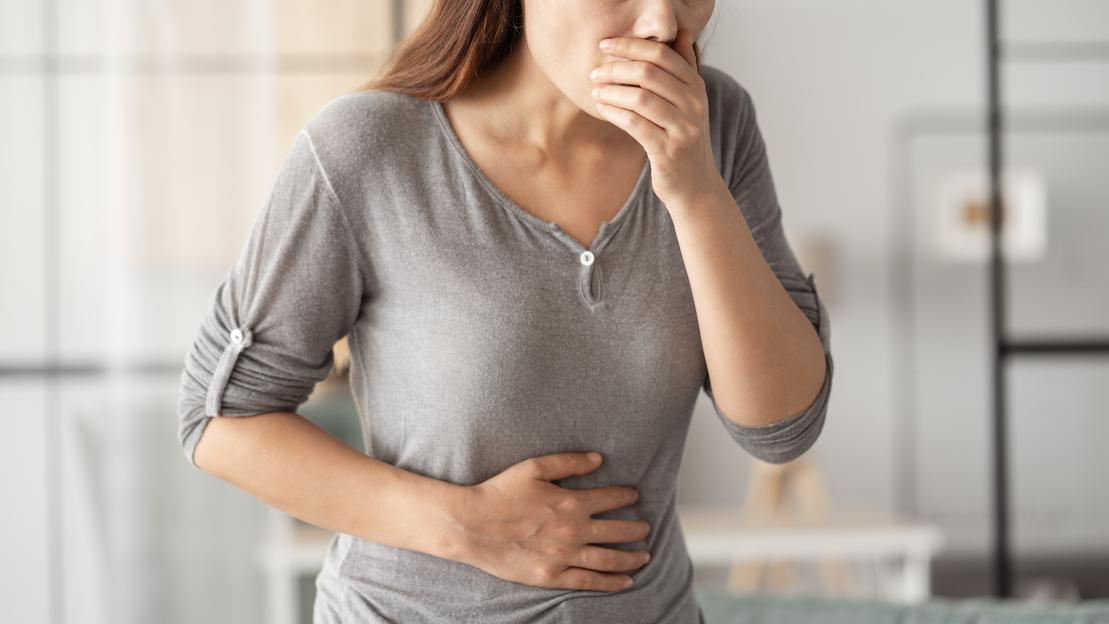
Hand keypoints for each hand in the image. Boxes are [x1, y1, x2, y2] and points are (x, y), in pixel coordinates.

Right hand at [453, 451, 651, 591]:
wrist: (471, 524)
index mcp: (570, 501)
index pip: (610, 498)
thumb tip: (598, 459)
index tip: (634, 496)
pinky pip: (589, 582)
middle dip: (636, 529)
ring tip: (645, 556)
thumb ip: (569, 462)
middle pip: (617, 530)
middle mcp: (573, 530)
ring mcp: (564, 556)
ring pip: (609, 558)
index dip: (626, 496)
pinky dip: (611, 582)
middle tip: (645, 527)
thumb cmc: (499, 493)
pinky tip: (626, 581)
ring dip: (632, 557)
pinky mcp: (552, 576)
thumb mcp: (534, 467)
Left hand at [590, 28, 722, 208]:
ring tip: (595, 90)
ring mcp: (683, 128)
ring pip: (640, 98)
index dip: (631, 45)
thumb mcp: (689, 100)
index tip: (605, 45)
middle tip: (595, 72)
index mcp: (697, 86)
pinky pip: (635, 124)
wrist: (694, 182)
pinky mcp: (668, 151)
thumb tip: (680, 32)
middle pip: (649, 73)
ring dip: (611, 91)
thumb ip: (684, 67)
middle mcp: (694, 104)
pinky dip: (614, 112)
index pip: (662, 54)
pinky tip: (602, 107)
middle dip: (616, 69)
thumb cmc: (682, 136)